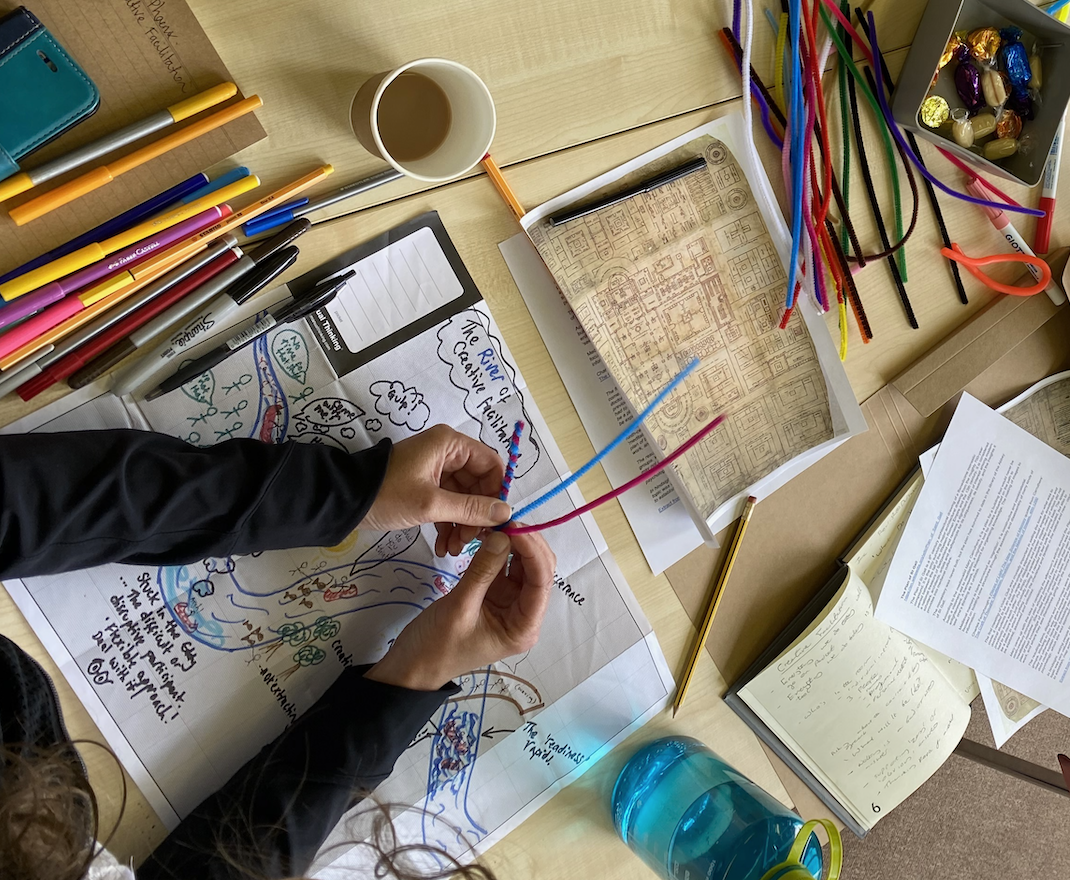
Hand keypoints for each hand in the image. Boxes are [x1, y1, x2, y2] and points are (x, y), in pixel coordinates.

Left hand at [359, 425, 510, 555]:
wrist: (343, 502)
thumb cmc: (388, 495)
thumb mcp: (431, 504)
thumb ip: (471, 509)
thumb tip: (506, 513)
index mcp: (450, 445)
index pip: (491, 464)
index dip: (496, 493)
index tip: (495, 522)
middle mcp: (447, 452)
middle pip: (478, 483)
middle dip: (477, 515)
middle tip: (471, 542)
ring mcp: (435, 470)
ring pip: (464, 498)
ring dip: (463, 524)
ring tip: (454, 549)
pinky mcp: (425, 486)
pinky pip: (448, 503)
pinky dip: (449, 524)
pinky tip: (444, 547)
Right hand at [364, 531, 555, 690]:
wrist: (411, 667)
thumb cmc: (436, 646)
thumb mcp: (459, 607)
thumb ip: (482, 570)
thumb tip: (503, 535)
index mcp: (524, 627)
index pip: (541, 582)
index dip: (532, 550)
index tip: (514, 525)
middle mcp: (523, 615)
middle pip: (536, 571)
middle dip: (525, 544)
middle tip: (504, 519)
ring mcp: (508, 604)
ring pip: (521, 566)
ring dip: (512, 544)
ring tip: (494, 523)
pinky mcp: (493, 596)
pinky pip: (502, 568)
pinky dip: (497, 551)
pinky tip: (488, 534)